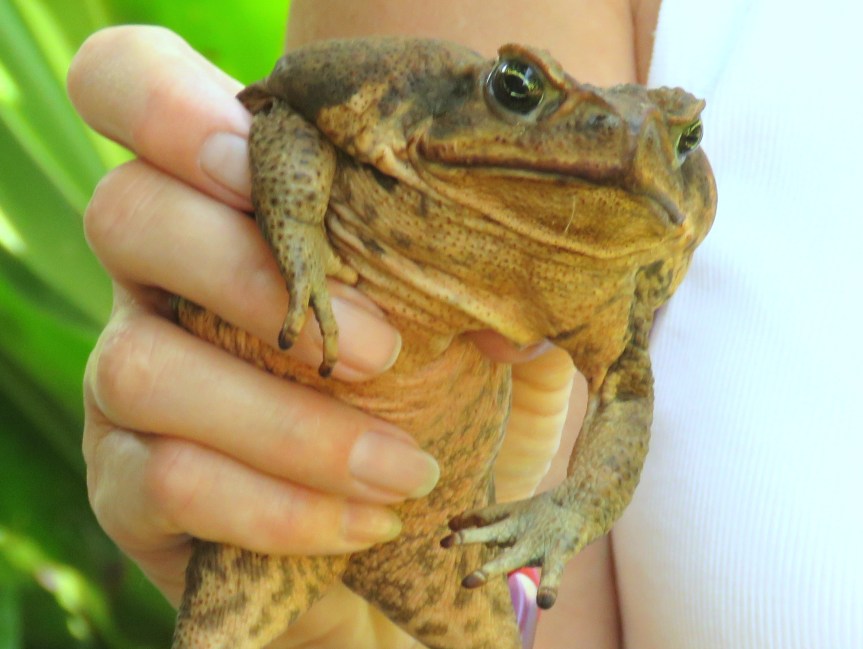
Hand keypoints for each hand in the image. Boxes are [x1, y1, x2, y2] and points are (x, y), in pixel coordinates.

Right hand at [70, 26, 574, 648]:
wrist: (386, 533)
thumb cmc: (424, 404)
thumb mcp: (463, 329)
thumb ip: (479, 283)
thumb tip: (517, 316)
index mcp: (227, 204)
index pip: (128, 90)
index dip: (164, 103)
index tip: (252, 156)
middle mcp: (156, 279)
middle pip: (125, 215)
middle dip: (247, 272)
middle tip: (382, 351)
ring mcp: (126, 380)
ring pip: (139, 367)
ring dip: (288, 424)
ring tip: (405, 470)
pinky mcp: (125, 485)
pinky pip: (165, 482)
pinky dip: (277, 508)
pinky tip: (367, 523)